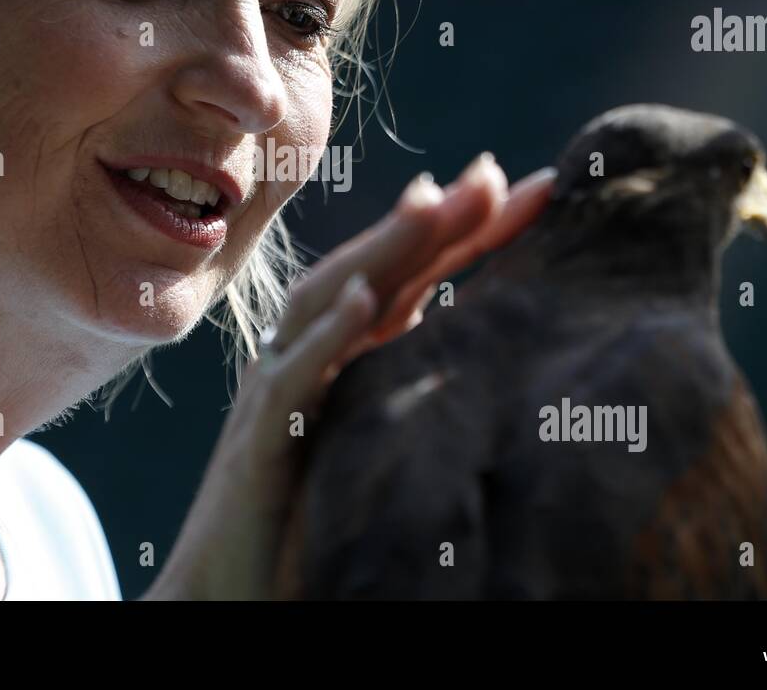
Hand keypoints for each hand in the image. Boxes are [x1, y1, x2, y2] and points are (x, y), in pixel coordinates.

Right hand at [142, 155, 555, 599]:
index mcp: (345, 360)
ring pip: (324, 302)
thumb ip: (414, 384)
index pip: (413, 277)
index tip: (539, 188)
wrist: (227, 594)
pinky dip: (327, 336)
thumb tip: (493, 348)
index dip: (468, 230)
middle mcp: (309, 361)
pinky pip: (290, 381)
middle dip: (434, 219)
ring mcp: (277, 394)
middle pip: (372, 269)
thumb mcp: (372, 440)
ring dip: (380, 249)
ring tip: (433, 203)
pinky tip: (367, 299)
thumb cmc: (306, 520)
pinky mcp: (258, 444)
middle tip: (495, 171)